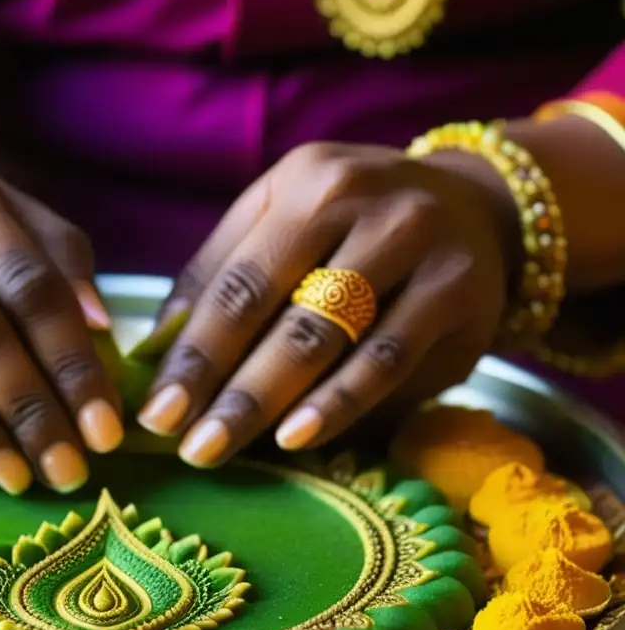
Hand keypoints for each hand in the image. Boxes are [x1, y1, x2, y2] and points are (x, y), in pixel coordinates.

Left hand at [138, 142, 517, 465]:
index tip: (156, 411)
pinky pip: (388, 358)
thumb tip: (153, 350)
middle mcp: (358, 200)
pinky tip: (297, 435)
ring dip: (270, 401)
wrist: (476, 205)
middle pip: (275, 309)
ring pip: (329, 336)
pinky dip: (339, 402)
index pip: (233, 281)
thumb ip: (220, 274)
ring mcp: (415, 240)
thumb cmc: (355, 224)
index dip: (192, 352)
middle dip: (224, 386)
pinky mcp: (457, 288)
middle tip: (187, 444)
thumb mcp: (285, 220)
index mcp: (302, 183)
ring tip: (225, 446)